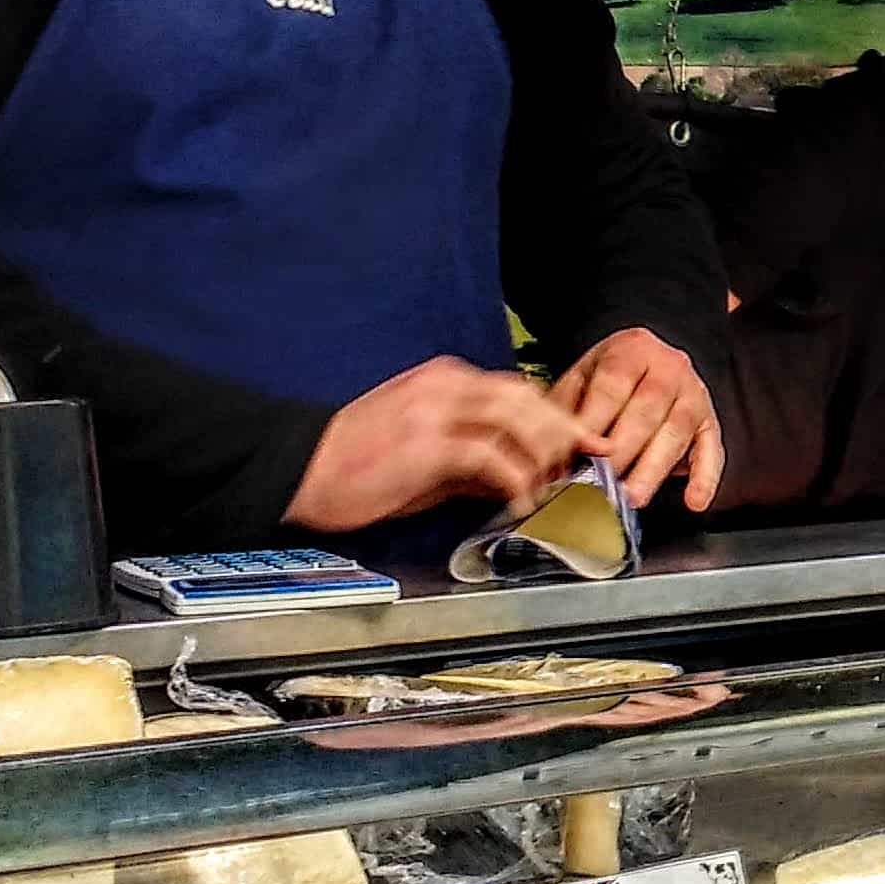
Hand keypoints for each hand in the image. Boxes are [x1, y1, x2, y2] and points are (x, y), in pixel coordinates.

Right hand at [286, 358, 587, 531]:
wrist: (298, 467)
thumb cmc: (356, 463)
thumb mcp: (423, 452)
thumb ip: (471, 457)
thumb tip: (517, 476)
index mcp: (445, 380)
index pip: (519, 390)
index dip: (556, 418)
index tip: (583, 445)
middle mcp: (446, 385)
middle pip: (528, 398)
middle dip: (565, 432)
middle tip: (586, 466)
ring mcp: (436, 411)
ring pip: (519, 419)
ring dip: (546, 456)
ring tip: (557, 488)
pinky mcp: (427, 444)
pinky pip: (492, 457)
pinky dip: (517, 481)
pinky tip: (522, 504)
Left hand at [551, 325, 723, 512]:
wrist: (646, 361)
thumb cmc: (610, 376)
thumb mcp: (581, 377)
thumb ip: (565, 411)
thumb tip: (550, 455)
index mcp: (632, 350)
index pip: (612, 385)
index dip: (595, 420)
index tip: (579, 452)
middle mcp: (668, 367)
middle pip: (647, 409)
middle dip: (623, 449)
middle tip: (602, 481)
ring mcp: (693, 394)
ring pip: (677, 432)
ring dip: (654, 469)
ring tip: (632, 497)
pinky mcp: (709, 420)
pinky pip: (712, 449)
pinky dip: (706, 477)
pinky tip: (694, 500)